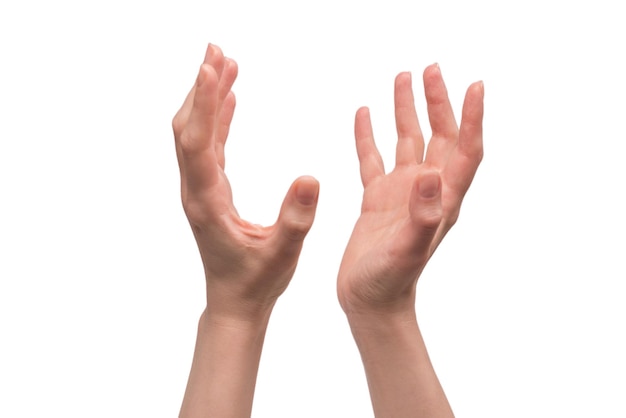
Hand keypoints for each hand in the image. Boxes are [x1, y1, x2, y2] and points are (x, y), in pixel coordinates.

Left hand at [172, 44, 319, 321]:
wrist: (235, 302)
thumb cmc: (257, 281)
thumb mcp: (283, 252)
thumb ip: (296, 217)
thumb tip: (310, 176)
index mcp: (206, 202)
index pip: (199, 141)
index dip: (206, 102)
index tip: (214, 66)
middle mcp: (197, 190)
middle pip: (188, 128)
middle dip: (200, 87)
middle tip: (215, 50)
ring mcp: (202, 189)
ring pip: (197, 133)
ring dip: (208, 98)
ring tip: (224, 62)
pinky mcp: (212, 191)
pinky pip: (211, 146)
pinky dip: (219, 118)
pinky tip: (231, 99)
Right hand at [337, 65, 483, 314]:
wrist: (370, 301)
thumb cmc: (391, 282)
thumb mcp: (408, 250)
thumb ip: (422, 215)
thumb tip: (430, 174)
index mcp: (442, 200)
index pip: (465, 151)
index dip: (472, 118)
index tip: (474, 85)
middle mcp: (426, 191)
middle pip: (439, 137)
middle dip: (438, 103)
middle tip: (430, 69)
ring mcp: (401, 193)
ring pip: (407, 142)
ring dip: (407, 110)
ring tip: (402, 78)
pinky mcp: (377, 199)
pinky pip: (374, 158)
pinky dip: (370, 135)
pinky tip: (364, 114)